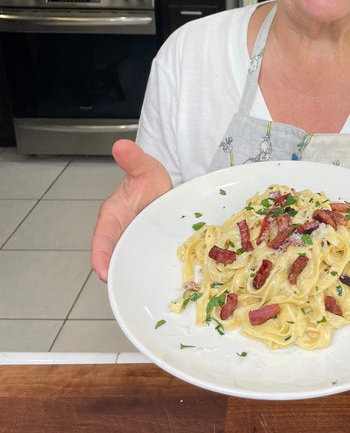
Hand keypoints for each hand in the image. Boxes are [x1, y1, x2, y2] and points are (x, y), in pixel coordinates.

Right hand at [92, 139, 172, 282]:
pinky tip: (165, 278)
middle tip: (129, 286)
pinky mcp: (152, 247)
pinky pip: (150, 261)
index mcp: (113, 217)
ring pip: (133, 262)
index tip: (103, 272)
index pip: (102, 240)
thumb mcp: (144, 166)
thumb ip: (133, 158)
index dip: (100, 257)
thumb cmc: (149, 177)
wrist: (165, 183)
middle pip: (116, 257)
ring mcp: (137, 242)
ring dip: (138, 274)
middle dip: (120, 272)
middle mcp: (122, 233)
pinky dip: (154, 269)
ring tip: (147, 286)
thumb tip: (121, 146)